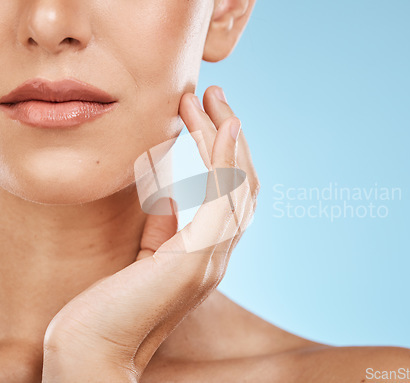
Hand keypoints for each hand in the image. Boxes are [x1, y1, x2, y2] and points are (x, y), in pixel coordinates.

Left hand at [41, 86, 259, 381]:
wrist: (92, 354)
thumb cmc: (111, 306)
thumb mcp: (144, 255)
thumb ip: (163, 225)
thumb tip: (169, 193)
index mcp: (209, 253)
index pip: (232, 195)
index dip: (226, 153)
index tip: (207, 115)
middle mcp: (220, 255)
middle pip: (243, 185)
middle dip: (231, 136)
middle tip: (213, 94)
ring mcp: (214, 259)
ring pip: (238, 186)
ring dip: (226, 137)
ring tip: (211, 99)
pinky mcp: (197, 260)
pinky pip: (222, 200)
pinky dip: (227, 160)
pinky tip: (224, 127)